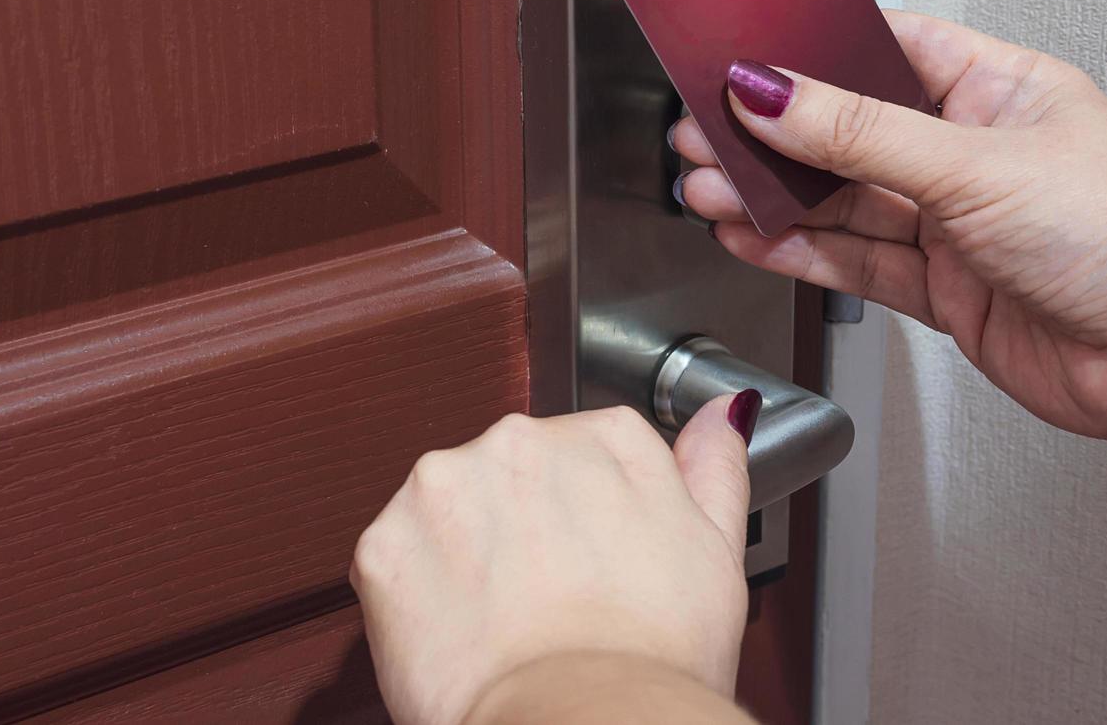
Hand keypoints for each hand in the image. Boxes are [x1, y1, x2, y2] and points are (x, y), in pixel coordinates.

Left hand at [351, 396, 761, 724]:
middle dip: (522, 530)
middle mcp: (518, 440)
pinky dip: (420, 597)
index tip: (593, 566)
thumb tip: (721, 413)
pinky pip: (399, 561)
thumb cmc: (651, 659)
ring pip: (449, 512)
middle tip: (553, 602)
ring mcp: (443, 486)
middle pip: (512, 477)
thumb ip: (712, 469)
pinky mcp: (385, 542)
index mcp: (603, 436)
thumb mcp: (714, 557)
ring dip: (466, 556)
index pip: (585, 455)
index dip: (587, 522)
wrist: (580, 724)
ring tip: (508, 622)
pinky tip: (464, 633)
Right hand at [671, 10, 1106, 437]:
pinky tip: (750, 235)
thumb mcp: (977, 167)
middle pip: (847, 132)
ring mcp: (954, 223)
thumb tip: (773, 93)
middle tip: (705, 134)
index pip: (884, 49)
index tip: (742, 58)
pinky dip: (797, 251)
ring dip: (771, 197)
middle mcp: (971, 153)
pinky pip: (853, 261)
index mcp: (998, 90)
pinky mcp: (943, 289)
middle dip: (771, 136)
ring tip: (707, 188)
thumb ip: (861, 134)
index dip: (811, 51)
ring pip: (842, 202)